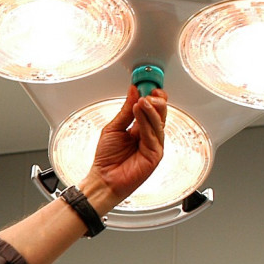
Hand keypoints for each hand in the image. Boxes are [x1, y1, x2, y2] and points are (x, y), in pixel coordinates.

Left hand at [84, 86, 167, 208]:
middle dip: (156, 101)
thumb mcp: (114, 127)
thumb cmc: (106, 158)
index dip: (152, 96)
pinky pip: (153, 135)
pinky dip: (147, 121)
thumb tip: (134, 91)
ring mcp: (154, 145)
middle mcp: (149, 136)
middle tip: (150, 91)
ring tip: (143, 99)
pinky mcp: (155, 154)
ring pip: (158, 123)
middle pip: (160, 114)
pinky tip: (141, 110)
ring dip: (150, 109)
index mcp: (141, 128)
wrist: (103, 178)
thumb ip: (126, 110)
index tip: (148, 85)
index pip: (152, 109)